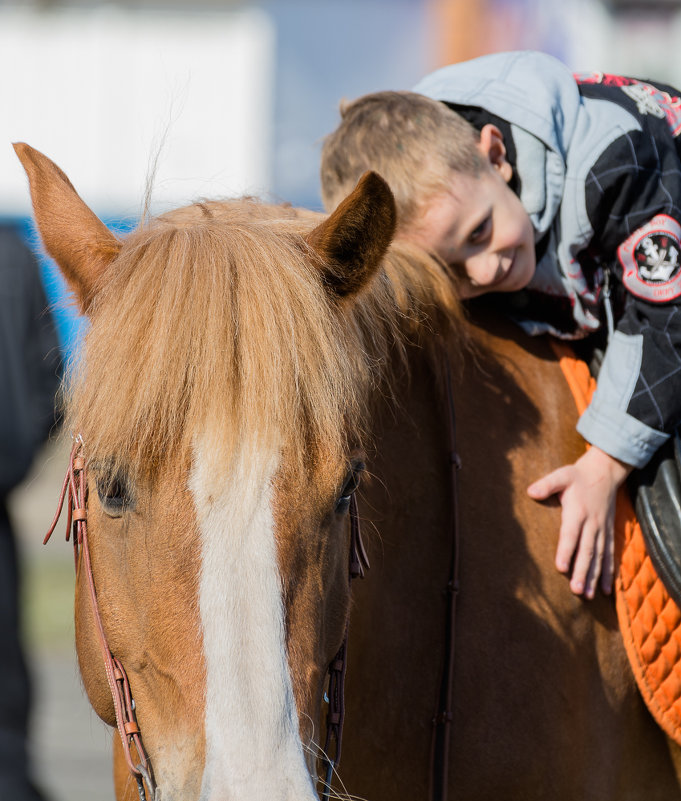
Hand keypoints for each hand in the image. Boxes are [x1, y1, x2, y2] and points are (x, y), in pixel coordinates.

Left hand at [527, 447, 631, 598]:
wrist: (605, 472)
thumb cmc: (578, 475)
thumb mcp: (562, 475)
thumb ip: (547, 484)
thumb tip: (531, 491)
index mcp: (578, 511)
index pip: (571, 534)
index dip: (566, 551)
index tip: (560, 568)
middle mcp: (592, 523)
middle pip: (587, 550)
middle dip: (581, 571)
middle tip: (575, 590)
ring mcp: (602, 530)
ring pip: (599, 557)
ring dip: (593, 576)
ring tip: (587, 595)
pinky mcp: (609, 533)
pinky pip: (610, 555)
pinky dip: (608, 573)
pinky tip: (605, 590)